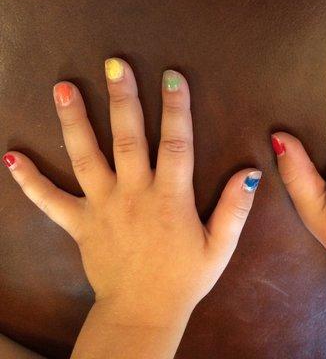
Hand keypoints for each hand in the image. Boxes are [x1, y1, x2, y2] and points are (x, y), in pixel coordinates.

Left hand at [3, 59, 260, 325]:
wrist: (143, 312)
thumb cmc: (185, 278)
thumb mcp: (220, 246)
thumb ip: (235, 208)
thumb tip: (250, 172)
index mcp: (170, 199)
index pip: (176, 144)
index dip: (176, 109)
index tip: (171, 77)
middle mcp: (133, 195)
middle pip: (127, 140)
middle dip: (122, 99)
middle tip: (114, 65)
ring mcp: (101, 208)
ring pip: (85, 158)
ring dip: (74, 122)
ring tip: (64, 88)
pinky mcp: (79, 224)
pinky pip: (49, 201)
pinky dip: (30, 180)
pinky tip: (11, 157)